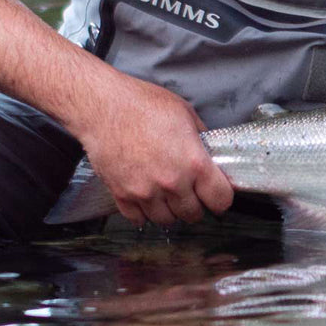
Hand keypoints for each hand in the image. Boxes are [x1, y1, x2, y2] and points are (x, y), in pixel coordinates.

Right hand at [81, 80, 234, 229]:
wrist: (104, 107)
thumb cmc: (143, 104)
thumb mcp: (185, 113)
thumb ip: (201, 139)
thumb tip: (209, 153)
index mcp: (193, 163)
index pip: (220, 199)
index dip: (221, 197)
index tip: (217, 193)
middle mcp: (172, 183)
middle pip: (193, 215)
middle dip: (195, 204)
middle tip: (190, 191)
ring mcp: (145, 193)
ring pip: (166, 220)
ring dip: (169, 209)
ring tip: (166, 192)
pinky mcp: (122, 196)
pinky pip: (138, 219)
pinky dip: (143, 212)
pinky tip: (145, 196)